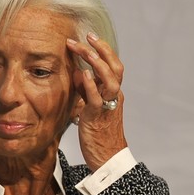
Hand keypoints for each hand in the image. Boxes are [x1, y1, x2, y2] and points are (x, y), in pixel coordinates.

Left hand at [65, 33, 127, 170]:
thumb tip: (78, 74)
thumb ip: (86, 91)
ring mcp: (108, 106)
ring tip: (84, 49)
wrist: (107, 159)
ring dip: (97, 62)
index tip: (90, 37)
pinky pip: (97, 99)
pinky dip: (91, 85)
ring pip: (110, 79)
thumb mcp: (91, 108)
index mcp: (113, 94)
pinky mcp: (98, 117)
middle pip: (114, 67)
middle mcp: (114, 97)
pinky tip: (83, 74)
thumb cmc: (98, 135)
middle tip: (87, 35)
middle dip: (102, 49)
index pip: (112, 66)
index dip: (103, 51)